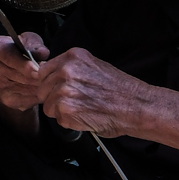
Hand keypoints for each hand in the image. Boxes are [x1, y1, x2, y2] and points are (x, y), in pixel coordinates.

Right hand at [0, 30, 51, 115]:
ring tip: (49, 79)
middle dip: (37, 76)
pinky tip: (44, 88)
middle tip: (50, 74)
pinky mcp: (7, 98)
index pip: (9, 57)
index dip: (24, 64)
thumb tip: (42, 53)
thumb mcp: (30, 41)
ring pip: (26, 88)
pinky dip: (39, 95)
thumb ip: (36, 45)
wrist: (15, 69)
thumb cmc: (23, 50)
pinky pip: (28, 99)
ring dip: (40, 85)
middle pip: (19, 75)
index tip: (37, 69)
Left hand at [34, 48, 148, 137]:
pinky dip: (69, 122)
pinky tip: (84, 117)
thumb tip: (52, 76)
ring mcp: (63, 90)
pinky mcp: (65, 110)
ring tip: (82, 109)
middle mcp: (65, 71)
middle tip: (74, 102)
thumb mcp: (94, 66)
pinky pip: (57, 119)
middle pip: (42, 89)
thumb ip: (71, 69)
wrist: (136, 106)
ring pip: (48, 106)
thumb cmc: (120, 89)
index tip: (59, 89)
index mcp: (71, 57)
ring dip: (61, 111)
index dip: (50, 83)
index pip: (43, 71)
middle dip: (53, 98)